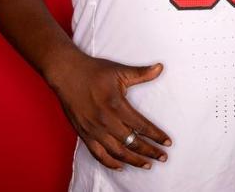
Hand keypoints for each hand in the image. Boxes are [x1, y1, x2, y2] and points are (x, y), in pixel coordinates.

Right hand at [48, 52, 171, 170]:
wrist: (66, 73)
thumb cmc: (94, 71)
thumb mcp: (119, 71)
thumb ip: (141, 73)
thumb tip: (160, 67)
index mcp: (116, 105)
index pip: (141, 126)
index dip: (156, 136)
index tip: (168, 143)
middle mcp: (105, 121)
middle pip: (132, 142)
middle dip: (150, 151)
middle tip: (163, 157)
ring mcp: (93, 130)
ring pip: (117, 152)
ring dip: (134, 160)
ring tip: (147, 165)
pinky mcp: (84, 134)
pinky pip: (98, 154)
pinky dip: (110, 163)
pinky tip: (121, 166)